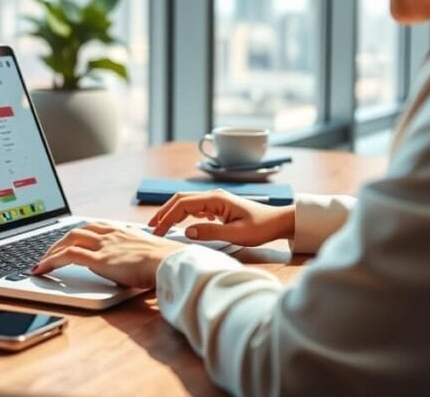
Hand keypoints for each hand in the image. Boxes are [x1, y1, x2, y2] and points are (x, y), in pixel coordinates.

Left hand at [32, 222, 185, 288]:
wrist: (170, 262)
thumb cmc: (166, 262)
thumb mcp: (149, 254)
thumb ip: (137, 254)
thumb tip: (135, 263)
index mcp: (122, 230)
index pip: (94, 226)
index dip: (80, 233)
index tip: (72, 240)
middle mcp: (110, 234)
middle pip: (78, 230)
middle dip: (60, 241)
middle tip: (50, 252)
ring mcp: (103, 245)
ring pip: (69, 239)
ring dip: (52, 250)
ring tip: (42, 262)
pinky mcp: (99, 259)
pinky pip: (68, 256)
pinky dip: (52, 261)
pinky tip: (42, 270)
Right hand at [148, 189, 293, 246]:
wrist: (278, 221)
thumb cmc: (260, 227)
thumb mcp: (236, 234)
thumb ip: (211, 232)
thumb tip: (187, 231)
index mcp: (215, 199)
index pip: (183, 205)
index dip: (168, 217)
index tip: (157, 231)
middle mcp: (213, 196)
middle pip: (180, 199)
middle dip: (164, 212)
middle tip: (151, 227)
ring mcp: (215, 200)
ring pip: (186, 202)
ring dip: (172, 213)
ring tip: (160, 226)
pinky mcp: (218, 207)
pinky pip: (195, 208)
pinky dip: (183, 214)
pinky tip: (181, 225)